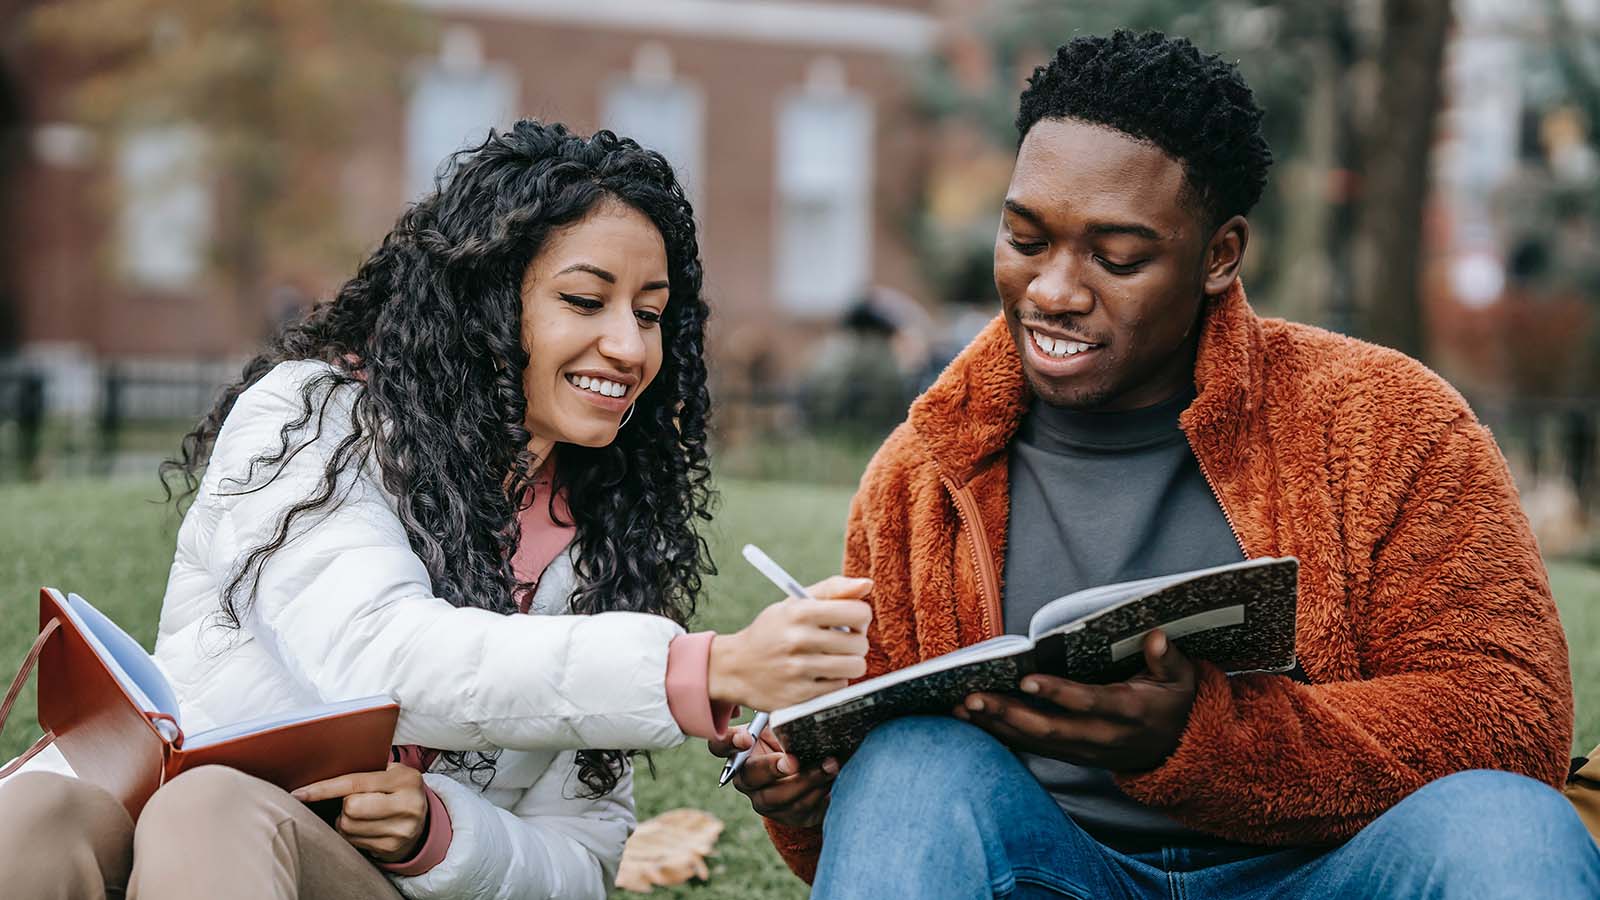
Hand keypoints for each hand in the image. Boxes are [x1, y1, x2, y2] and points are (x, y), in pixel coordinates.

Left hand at [292, 762, 429, 862]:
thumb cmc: (398, 789)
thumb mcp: (393, 772)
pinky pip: (353, 841)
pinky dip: (351, 834)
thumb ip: (367, 769)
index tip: (299, 793)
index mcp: (406, 780)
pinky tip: (364, 827)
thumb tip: (322, 770)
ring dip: (345, 820)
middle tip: (353, 800)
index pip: (356, 783)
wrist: (423, 819)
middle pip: (350, 808)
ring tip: (359, 814)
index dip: (325, 788)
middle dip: (344, 805)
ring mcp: (400, 830)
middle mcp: (407, 806)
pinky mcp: (391, 848)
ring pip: (348, 827)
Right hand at [708, 576, 872, 710]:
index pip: (858, 613)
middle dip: (856, 643)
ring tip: (833, 659)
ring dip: (849, 664)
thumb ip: (832, 590)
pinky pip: (839, 688)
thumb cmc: (773, 631)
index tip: (851, 621)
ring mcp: (798, 670)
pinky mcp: (799, 696)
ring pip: (854, 667)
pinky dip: (834, 682)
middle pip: (860, 643)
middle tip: (840, 642)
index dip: (861, 617)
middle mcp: (798, 639)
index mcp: (800, 611)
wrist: (735, 667)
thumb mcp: (794, 603)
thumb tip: (867, 584)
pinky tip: (818, 675)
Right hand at [708, 724, 837, 828]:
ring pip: (777, 797)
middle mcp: (745, 779)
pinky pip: (799, 809)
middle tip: (792, 760)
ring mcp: (763, 800)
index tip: (746, 738)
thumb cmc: (790, 741)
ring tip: (829, 765)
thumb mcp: (783, 727)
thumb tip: (797, 708)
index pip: (720, 747)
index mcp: (739, 751)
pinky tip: (830, 779)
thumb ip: (781, 720)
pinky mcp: (785, 815)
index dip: (729, 743)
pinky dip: (817, 793)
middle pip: (749, 777)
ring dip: (805, 781)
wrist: (810, 772)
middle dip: (772, 768)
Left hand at [955, 630, 1196, 771]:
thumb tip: (1155, 636)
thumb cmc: (1174, 704)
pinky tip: (973, 721)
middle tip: (972, 697)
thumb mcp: (1183, 680)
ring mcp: (1084, 750)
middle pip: (1049, 729)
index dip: (1057, 693)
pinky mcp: (1072, 755)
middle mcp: (1102, 736)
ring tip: (960, 708)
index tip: (1026, 678)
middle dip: (1008, 713)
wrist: (1177, 751)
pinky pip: (1033, 748)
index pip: (1088, 703)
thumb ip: (1169, 658)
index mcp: (1128, 711)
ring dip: (996, 725)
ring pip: (1035, 742)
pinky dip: (1002, 735)